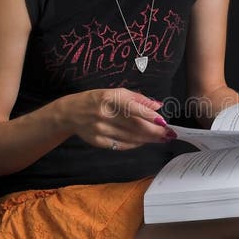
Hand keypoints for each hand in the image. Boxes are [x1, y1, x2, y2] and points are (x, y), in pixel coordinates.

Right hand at [59, 88, 176, 149]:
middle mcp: (104, 114)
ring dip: (148, 139)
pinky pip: (121, 145)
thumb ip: (138, 99)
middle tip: (168, 134)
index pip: (133, 108)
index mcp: (109, 98)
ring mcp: (100, 129)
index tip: (163, 122)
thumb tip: (157, 106)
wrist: (71, 113)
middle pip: (134, 125)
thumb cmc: (97, 100)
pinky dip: (135, 144)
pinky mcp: (98, 141)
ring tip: (161, 138)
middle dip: (154, 131)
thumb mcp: (115, 93)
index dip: (149, 116)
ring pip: (130, 137)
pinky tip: (144, 141)